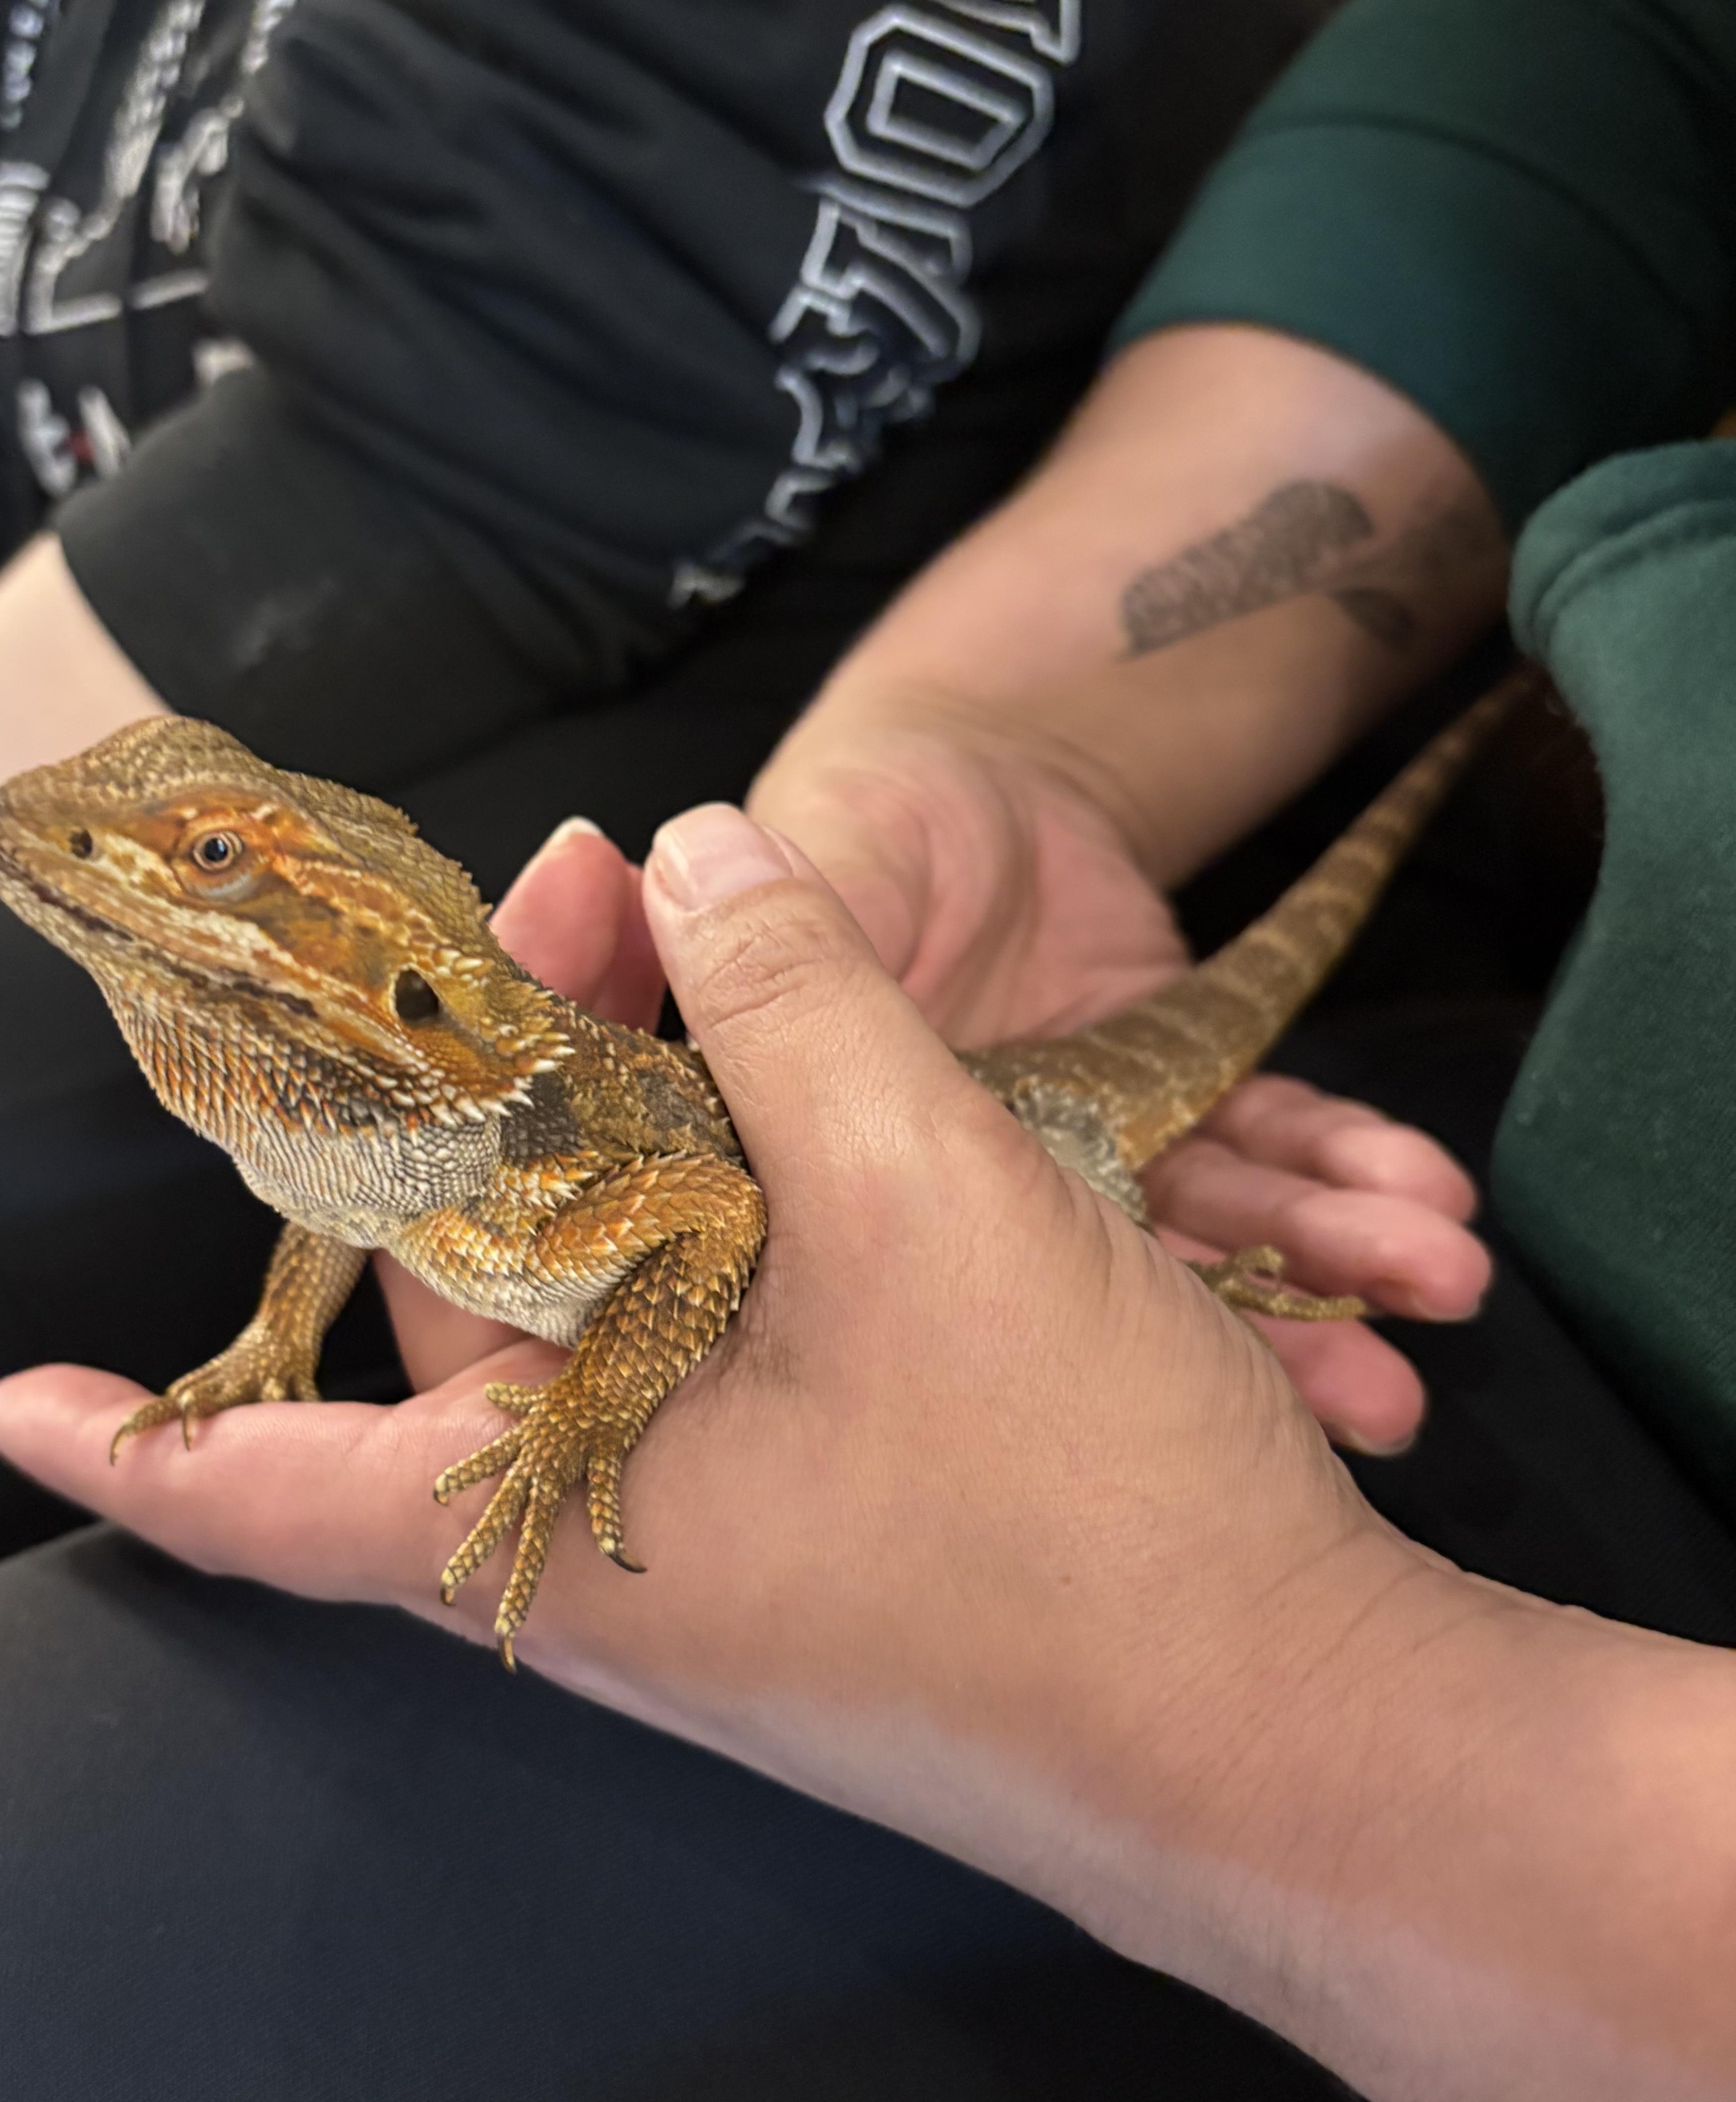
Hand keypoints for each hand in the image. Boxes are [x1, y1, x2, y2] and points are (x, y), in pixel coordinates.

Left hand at [0, 809, 1735, 2100]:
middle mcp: (617, 1540)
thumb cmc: (1081, 1511)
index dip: (131, 1433)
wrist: (1308, 1738)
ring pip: (644, 1291)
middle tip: (620, 894)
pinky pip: (760, 1333)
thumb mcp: (926, 1204)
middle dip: (539, 1080)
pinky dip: (803, 1219)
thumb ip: (792, 1004)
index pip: (268, 1484)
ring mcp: (732, 1536)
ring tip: (766, 958)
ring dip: (710, 1128)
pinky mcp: (842, 1515)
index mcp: (560, 1507)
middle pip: (496, 1286)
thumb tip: (692, 855)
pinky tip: (896, 1117)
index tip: (9, 1403)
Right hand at [748, 708, 1490, 1450]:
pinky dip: (1347, 1166)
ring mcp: (1082, 1166)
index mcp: (862, 1198)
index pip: (956, 1301)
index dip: (1068, 1365)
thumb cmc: (874, 819)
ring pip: (1209, 1240)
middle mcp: (971, 1214)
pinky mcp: (1174, 1101)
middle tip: (1381, 1403)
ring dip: (1331, 1258)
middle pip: (1107, 1312)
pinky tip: (1426, 1190)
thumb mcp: (828, 886)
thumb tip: (737, 1075)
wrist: (986, 756)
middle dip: (1253, 1346)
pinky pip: (1266, 1147)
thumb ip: (791, 975)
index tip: (1184, 1421)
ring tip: (1439, 1277)